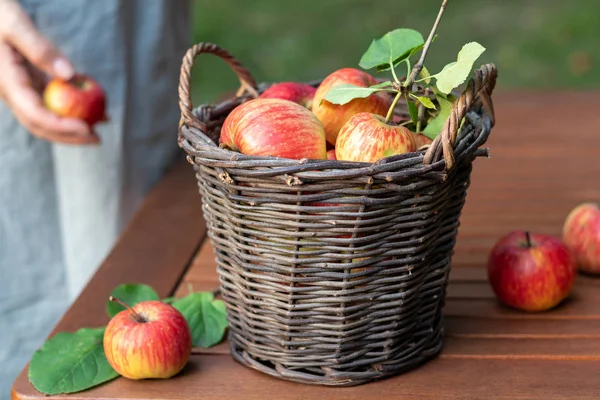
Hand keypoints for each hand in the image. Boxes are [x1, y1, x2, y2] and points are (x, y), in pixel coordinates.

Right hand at [0, 0, 98, 143]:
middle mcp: (11, 91)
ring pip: (47, 115)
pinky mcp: (28, 81)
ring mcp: (20, 88)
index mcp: (6, 82)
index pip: (34, 114)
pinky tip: (94, 105)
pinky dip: (71, 104)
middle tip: (98, 139)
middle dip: (69, 135)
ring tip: (102, 122)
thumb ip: (39, 48)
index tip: (87, 128)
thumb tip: (69, 75)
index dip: (61, 125)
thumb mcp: (14, 24)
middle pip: (40, 124)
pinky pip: (51, 99)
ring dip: (73, 123)